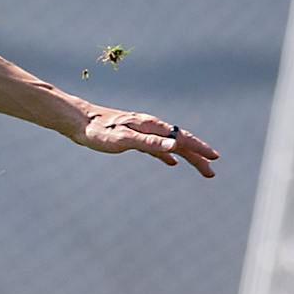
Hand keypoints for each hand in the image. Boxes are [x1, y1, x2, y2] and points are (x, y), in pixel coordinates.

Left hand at [76, 109, 218, 177]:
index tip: (215, 158)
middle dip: (198, 157)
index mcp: (151, 126)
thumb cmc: (98, 131)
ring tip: (201, 168)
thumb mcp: (123, 139)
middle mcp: (150, 127)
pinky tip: (172, 163)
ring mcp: (142, 131)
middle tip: (211, 172)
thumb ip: (148, 143)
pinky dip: (167, 155)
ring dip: (187, 157)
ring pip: (170, 146)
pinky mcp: (133, 137)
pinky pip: (157, 147)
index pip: (182, 138)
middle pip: (180, 142)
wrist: (78, 121)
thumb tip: (173, 145)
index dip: (199, 148)